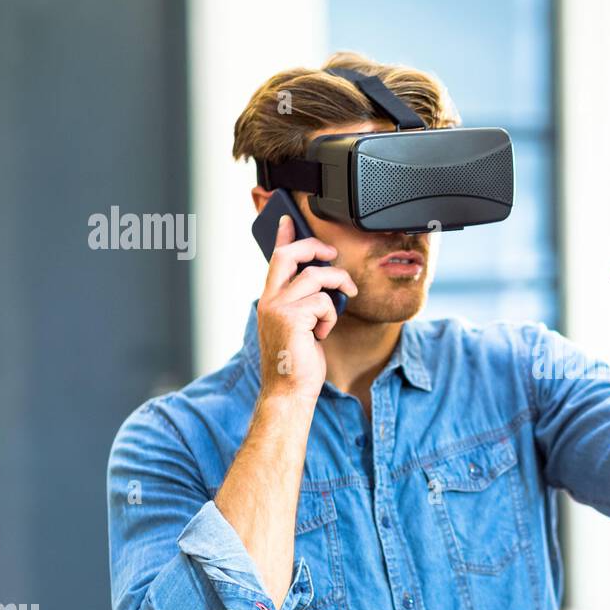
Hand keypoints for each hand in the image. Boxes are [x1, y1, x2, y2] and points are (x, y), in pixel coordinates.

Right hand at [256, 215, 357, 401]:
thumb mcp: (299, 325)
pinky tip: (322, 334)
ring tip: (340, 304)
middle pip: (290, 255)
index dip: (283, 236)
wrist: (289, 390)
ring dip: (337, 287)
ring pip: (316, 277)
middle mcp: (269, 300)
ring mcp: (278, 308)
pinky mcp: (292, 318)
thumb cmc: (297, 360)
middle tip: (332, 255)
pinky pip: (324, 302)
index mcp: (270, 299)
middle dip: (315, 247)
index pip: (276, 258)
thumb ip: (303, 301)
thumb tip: (323, 280)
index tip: (287, 219)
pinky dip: (331, 316)